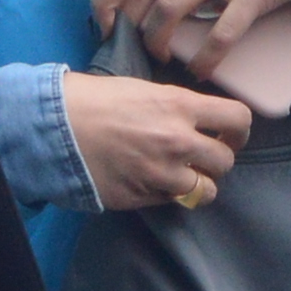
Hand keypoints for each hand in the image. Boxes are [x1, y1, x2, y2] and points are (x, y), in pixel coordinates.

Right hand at [65, 70, 254, 212]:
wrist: (51, 128)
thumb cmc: (91, 100)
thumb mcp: (141, 89)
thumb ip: (176, 106)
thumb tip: (200, 117)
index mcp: (179, 106)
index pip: (238, 119)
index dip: (239, 129)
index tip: (231, 133)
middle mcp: (178, 141)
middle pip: (225, 161)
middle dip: (216, 159)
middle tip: (202, 156)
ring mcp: (161, 174)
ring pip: (205, 190)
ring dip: (196, 183)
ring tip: (178, 173)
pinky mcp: (142, 197)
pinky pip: (172, 201)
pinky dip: (167, 193)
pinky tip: (149, 179)